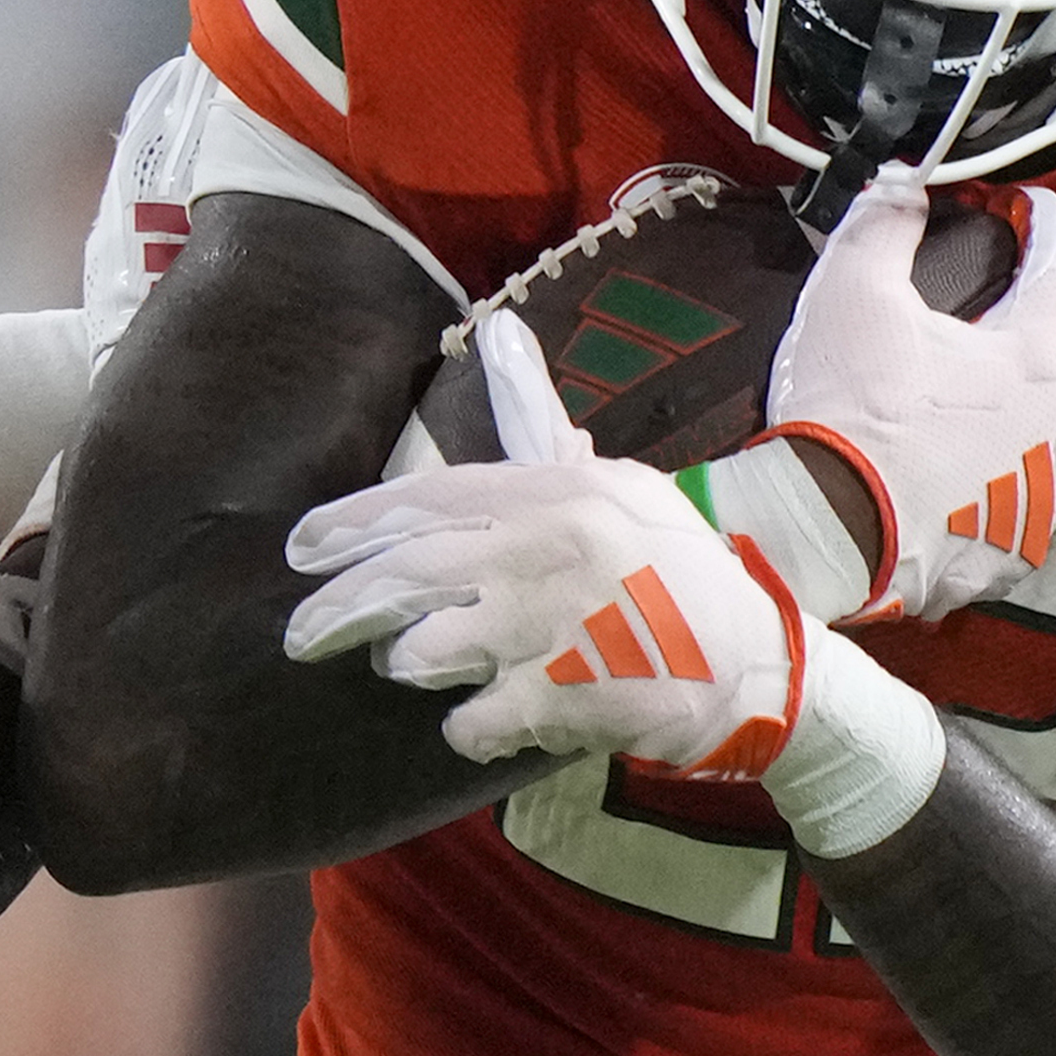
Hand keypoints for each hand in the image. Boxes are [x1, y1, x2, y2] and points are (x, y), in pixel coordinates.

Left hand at [282, 313, 808, 774]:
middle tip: (298, 635)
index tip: (299, 550)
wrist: (757, 660)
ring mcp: (562, 623)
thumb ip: (536, 419)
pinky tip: (478, 720)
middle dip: (342, 607)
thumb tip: (499, 329)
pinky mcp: (574, 697)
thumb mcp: (611, 479)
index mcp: (558, 490)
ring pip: (431, 647)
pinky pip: (477, 718)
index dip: (354, 525)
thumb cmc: (669, 565)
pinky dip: (466, 725)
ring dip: (408, 661)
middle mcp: (553, 546)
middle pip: (413, 575)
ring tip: (408, 664)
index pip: (430, 498)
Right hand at [766, 171, 1055, 618]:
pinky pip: (1018, 528)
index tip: (1036, 211)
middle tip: (1001, 356)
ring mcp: (1038, 503)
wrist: (826, 530)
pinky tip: (954, 503)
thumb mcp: (850, 294)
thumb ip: (883, 227)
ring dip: (1030, 442)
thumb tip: (904, 181)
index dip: (1053, 230)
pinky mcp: (1009, 562)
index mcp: (1031, 359)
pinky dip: (995, 510)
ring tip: (974, 436)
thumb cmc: (851, 406)